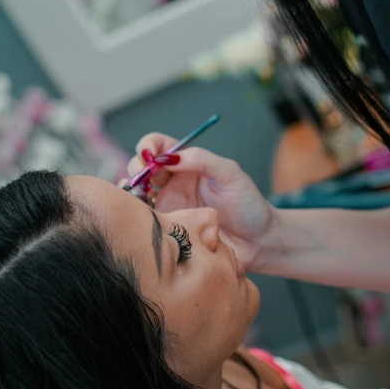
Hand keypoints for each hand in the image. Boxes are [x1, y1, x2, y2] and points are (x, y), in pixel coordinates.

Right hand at [125, 133, 274, 268]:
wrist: (258, 243)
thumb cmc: (249, 206)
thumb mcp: (230, 174)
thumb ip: (202, 160)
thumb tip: (170, 157)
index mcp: (189, 163)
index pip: (160, 145)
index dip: (149, 145)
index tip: (149, 155)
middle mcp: (174, 181)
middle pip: (142, 165)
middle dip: (137, 166)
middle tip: (144, 179)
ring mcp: (168, 204)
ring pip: (137, 190)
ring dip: (131, 188)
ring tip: (140, 196)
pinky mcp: (167, 227)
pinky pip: (144, 217)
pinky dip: (136, 212)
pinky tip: (143, 215)